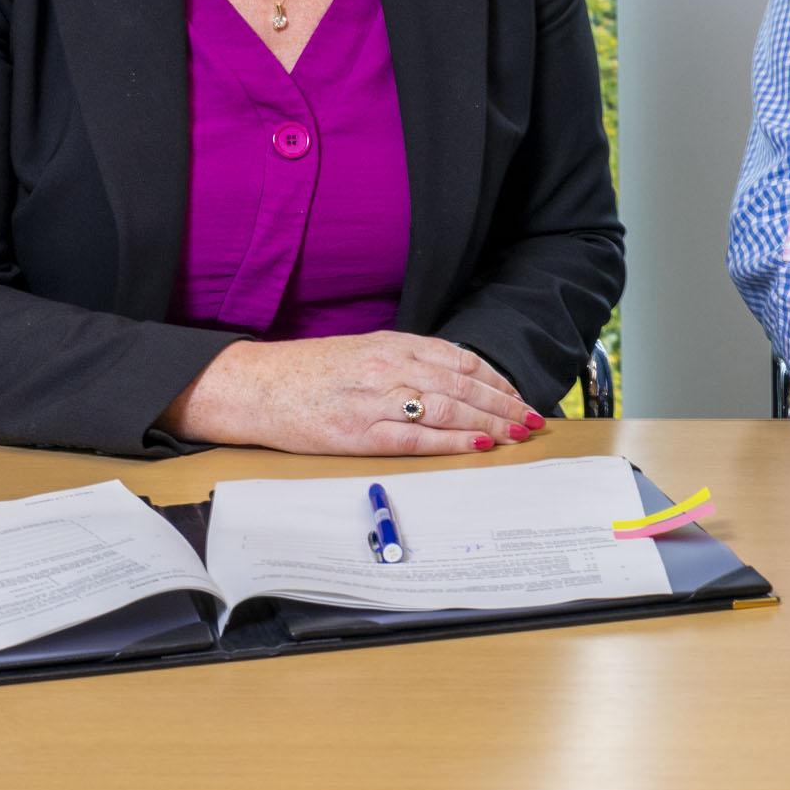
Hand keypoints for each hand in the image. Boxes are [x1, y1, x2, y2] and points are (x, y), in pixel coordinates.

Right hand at [164, 333, 544, 455]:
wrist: (255, 386)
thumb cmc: (309, 372)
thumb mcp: (363, 352)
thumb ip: (406, 360)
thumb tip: (453, 377)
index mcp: (392, 344)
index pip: (460, 359)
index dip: (496, 379)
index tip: (519, 396)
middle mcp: (389, 367)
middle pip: (462, 384)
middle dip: (504, 403)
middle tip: (533, 418)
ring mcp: (375, 400)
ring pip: (448, 408)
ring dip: (489, 422)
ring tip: (517, 433)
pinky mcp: (359, 432)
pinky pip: (417, 437)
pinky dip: (453, 441)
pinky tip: (478, 445)